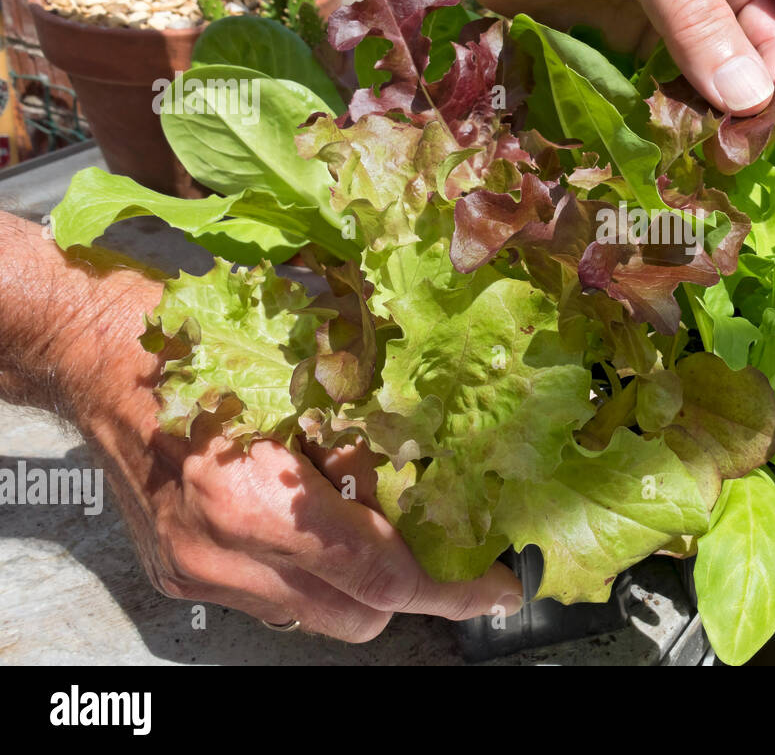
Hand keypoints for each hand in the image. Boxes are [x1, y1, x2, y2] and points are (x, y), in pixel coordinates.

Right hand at [56, 261, 521, 642]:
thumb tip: (436, 476)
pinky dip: (303, 571)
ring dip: (353, 582)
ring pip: (313, 616)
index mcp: (258, 503)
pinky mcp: (178, 575)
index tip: (494, 589)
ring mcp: (196, 573)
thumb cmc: (201, 344)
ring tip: (357, 518)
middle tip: (433, 543)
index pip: (381, 577)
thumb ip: (369, 443)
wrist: (94, 352)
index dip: (450, 588)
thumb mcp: (307, 381)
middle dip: (406, 590)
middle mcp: (223, 555)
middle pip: (356, 617)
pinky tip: (303, 519)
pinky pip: (269, 599)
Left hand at [433, 0, 774, 114]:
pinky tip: (674, 146)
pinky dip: (682, 124)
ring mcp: (686, 19)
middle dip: (772, 94)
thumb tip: (751, 98)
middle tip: (747, 142)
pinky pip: (680, 98)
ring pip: (733, 81)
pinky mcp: (644, 54)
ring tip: (714, 154)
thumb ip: (693, 17)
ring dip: (727, 120)